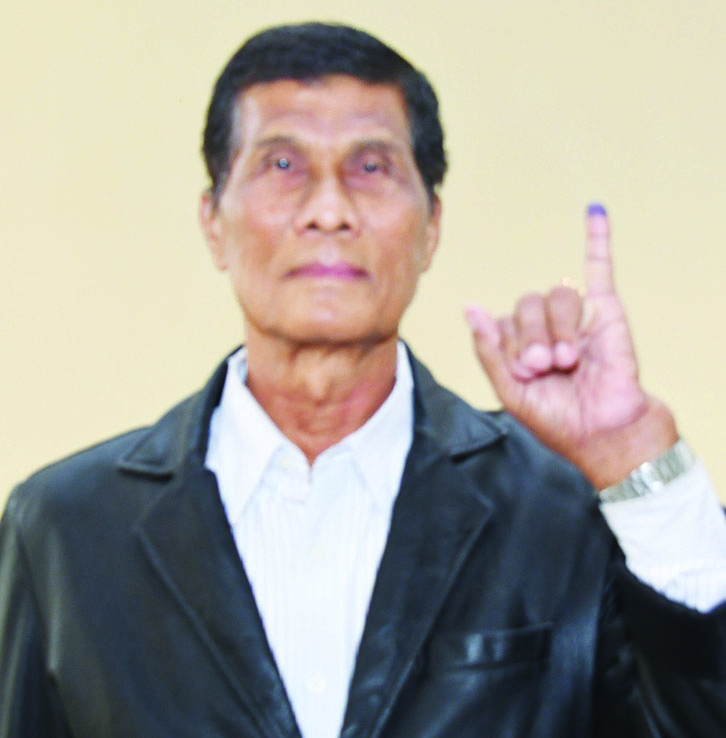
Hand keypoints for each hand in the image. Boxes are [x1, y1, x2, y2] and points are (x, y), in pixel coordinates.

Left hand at [466, 204, 677, 488]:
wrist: (602, 433)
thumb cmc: (557, 419)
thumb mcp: (510, 391)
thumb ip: (488, 350)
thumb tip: (469, 308)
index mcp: (517, 344)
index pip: (500, 322)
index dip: (508, 347)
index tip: (524, 377)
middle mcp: (543, 327)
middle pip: (524, 304)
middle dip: (530, 338)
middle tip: (543, 367)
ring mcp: (573, 317)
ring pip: (554, 296)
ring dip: (557, 330)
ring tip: (568, 359)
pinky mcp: (605, 311)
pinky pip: (599, 268)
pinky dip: (598, 239)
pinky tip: (594, 212)